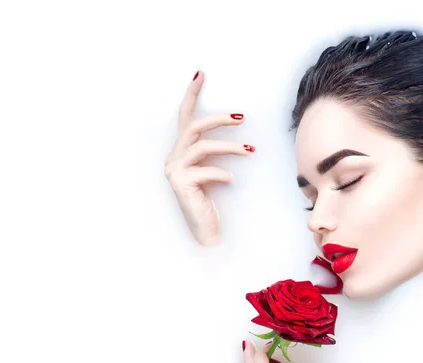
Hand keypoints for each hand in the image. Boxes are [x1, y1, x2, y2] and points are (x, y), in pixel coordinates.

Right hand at [164, 71, 254, 246]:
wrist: (204, 230)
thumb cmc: (210, 200)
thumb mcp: (212, 171)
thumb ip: (213, 153)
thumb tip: (239, 133)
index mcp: (179, 152)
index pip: (184, 117)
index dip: (191, 94)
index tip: (201, 73)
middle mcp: (172, 158)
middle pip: (193, 127)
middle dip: (218, 118)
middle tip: (242, 116)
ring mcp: (174, 170)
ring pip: (202, 146)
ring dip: (229, 146)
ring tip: (251, 149)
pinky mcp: (181, 183)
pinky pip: (205, 170)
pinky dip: (222, 172)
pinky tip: (232, 180)